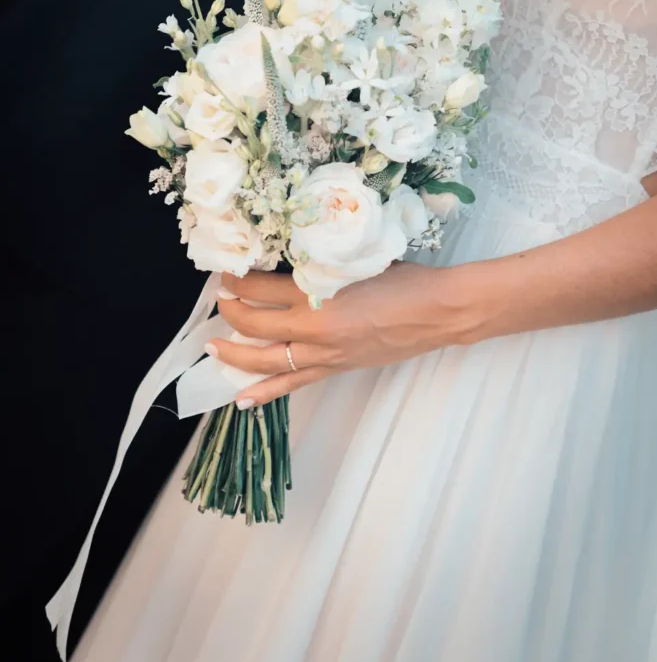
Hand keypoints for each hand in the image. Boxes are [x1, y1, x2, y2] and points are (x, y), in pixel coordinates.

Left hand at [209, 260, 493, 406]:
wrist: (437, 312)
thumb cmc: (404, 280)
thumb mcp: (354, 260)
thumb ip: (319, 262)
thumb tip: (287, 260)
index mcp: (318, 294)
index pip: (261, 289)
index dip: (238, 281)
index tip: (226, 273)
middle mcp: (315, 328)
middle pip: (257, 325)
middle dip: (230, 314)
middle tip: (218, 301)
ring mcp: (325, 354)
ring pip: (268, 360)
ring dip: (236, 356)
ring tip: (213, 350)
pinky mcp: (336, 369)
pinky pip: (293, 383)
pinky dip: (266, 392)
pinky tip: (242, 400)